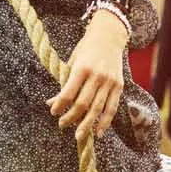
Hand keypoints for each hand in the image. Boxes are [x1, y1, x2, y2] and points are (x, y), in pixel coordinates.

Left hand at [47, 11, 126, 140]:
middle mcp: (97, 76)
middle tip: (62, 125)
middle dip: (71, 117)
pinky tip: (98, 132)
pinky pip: (112, 107)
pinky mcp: (119, 86)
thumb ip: (65, 83)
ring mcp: (109, 82)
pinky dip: (106, 121)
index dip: (60, 105)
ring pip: (98, 109)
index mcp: (82, 68)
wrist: (109, 35)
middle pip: (83, 104)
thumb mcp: (72, 62)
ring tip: (78, 136)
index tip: (53, 112)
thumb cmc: (86, 49)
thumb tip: (52, 103)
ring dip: (87, 124)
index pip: (69, 93)